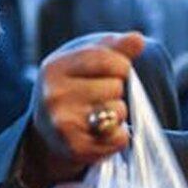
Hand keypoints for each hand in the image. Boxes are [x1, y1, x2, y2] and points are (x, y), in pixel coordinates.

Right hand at [20, 32, 145, 187]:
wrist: (50, 134)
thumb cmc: (74, 90)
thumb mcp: (87, 63)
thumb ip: (115, 49)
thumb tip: (137, 39)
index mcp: (55, 67)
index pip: (108, 59)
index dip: (122, 66)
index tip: (116, 71)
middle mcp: (53, 94)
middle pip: (116, 86)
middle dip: (117, 92)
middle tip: (100, 99)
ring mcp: (62, 123)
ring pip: (118, 112)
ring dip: (118, 115)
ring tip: (99, 116)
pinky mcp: (75, 148)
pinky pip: (119, 138)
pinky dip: (119, 137)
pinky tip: (102, 134)